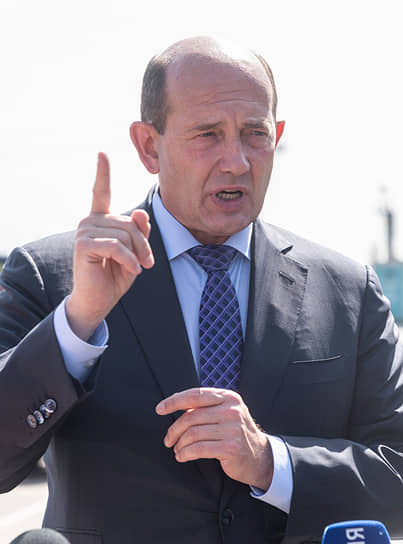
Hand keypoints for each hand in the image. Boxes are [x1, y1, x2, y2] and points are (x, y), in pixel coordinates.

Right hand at [66, 152, 153, 339]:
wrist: (97, 301)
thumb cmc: (115, 276)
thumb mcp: (134, 253)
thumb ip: (139, 233)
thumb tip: (141, 213)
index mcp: (101, 220)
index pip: (102, 193)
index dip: (102, 173)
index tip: (101, 154)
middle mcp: (90, 221)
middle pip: (130, 222)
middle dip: (144, 244)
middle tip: (148, 263)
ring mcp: (85, 231)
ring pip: (126, 233)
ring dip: (138, 254)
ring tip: (139, 268)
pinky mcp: (84, 244)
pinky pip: (117, 246)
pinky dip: (129, 259)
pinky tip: (133, 271)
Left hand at [156, 388, 273, 489]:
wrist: (260, 457)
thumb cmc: (236, 433)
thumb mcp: (225, 413)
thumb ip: (205, 407)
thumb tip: (176, 403)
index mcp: (228, 397)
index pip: (195, 395)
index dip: (174, 401)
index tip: (160, 408)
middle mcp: (231, 410)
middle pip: (191, 417)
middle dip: (174, 429)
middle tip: (168, 439)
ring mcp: (232, 429)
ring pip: (193, 434)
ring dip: (179, 444)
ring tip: (177, 449)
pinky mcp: (230, 447)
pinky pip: (198, 449)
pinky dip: (185, 453)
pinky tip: (182, 456)